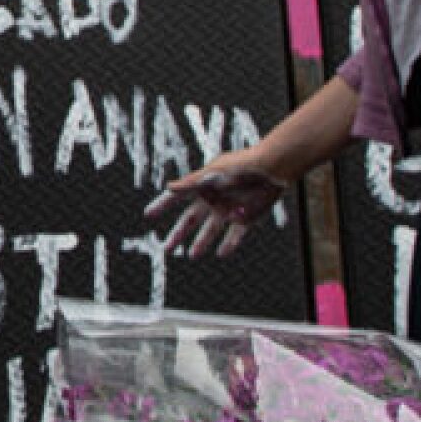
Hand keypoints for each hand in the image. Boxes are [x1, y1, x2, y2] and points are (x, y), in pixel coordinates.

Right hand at [144, 149, 287, 257]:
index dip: (162, 205)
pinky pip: (234, 236)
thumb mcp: (213, 173)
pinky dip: (229, 245)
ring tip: (192, 255)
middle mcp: (212, 200)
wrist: (272, 170)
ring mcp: (228, 210)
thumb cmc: (241, 166)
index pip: (177, 198)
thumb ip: (191, 183)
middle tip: (166, 248)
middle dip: (178, 234)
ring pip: (211, 231)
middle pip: (191, 221)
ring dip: (201, 243)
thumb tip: (168, 187)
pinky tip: (221, 253)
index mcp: (202, 187)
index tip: (148, 215)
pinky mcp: (245, 219)